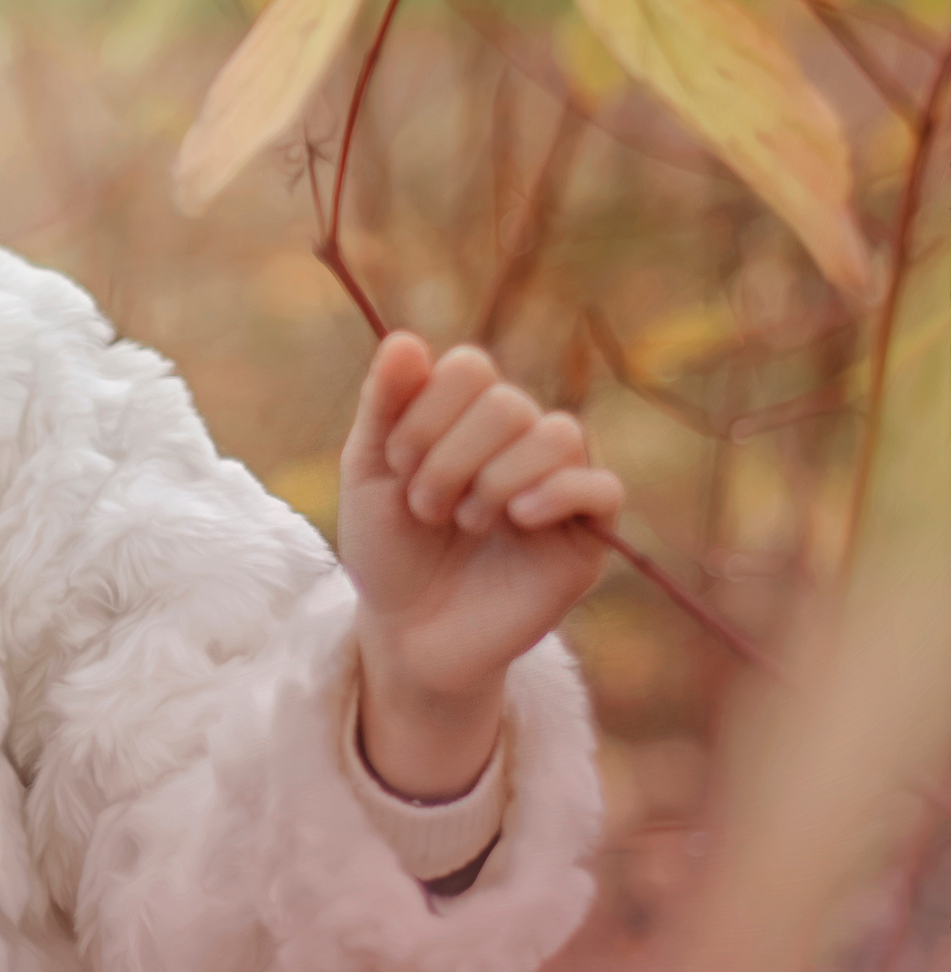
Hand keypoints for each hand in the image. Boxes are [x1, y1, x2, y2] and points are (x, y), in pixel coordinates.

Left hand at [337, 334, 621, 792]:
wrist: (409, 632)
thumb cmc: (388, 548)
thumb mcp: (368, 473)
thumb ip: (384, 405)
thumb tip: (405, 339)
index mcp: (467, 415)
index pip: (470, 367)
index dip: (428, 408)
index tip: (396, 461)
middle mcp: (519, 440)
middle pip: (508, 403)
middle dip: (452, 455)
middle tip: (425, 507)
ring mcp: (557, 484)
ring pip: (557, 435)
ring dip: (494, 479)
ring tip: (463, 524)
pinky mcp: (588, 535)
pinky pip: (602, 487)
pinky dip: (556, 494)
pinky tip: (517, 519)